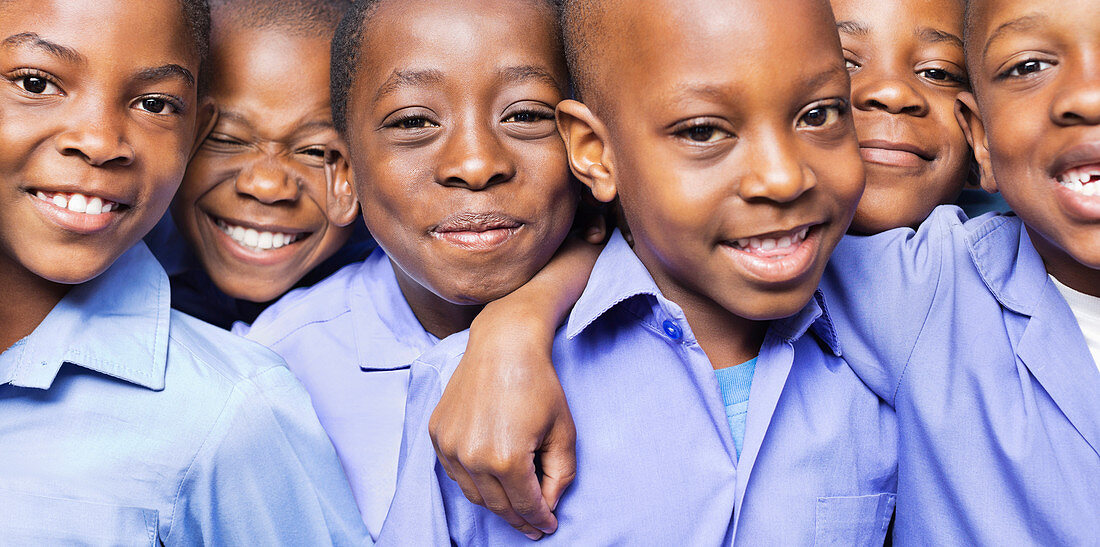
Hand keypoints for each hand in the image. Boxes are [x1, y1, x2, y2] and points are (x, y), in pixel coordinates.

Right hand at [429, 318, 575, 540]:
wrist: (503, 345)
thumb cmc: (538, 384)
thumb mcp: (563, 432)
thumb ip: (561, 475)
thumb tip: (548, 503)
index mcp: (507, 459)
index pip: (525, 505)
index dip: (540, 520)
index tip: (548, 527)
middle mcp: (473, 457)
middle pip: (498, 505)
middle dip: (519, 518)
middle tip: (533, 525)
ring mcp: (450, 446)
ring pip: (473, 493)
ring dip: (495, 503)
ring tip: (514, 504)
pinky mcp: (438, 434)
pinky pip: (455, 472)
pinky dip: (473, 481)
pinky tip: (490, 479)